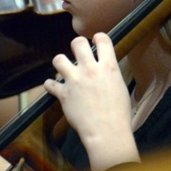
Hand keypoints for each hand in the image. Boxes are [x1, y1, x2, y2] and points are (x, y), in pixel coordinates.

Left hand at [44, 33, 137, 170]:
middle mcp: (90, 70)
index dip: (98, 38)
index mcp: (108, 67)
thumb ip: (110, 74)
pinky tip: (54, 87)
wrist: (107, 132)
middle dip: (77, 46)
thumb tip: (105, 68)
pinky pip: (50, 83)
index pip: (102, 39)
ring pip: (58, 58)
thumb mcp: (120, 87)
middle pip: (77, 42)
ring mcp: (75, 81)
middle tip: (78, 54)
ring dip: (61, 63)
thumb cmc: (119, 114)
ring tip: (64, 69)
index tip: (95, 42)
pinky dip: (51, 85)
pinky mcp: (63, 94)